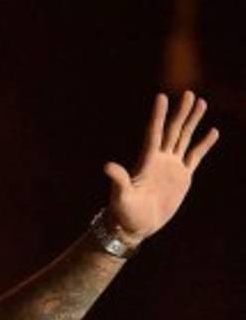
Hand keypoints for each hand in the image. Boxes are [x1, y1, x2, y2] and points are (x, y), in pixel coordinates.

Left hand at [103, 91, 217, 245]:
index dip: (158, 115)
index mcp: (147, 161)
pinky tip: (212, 131)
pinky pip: (195, 156)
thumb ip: (118, 180)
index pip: (154, 132)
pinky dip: (204, 144)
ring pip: (184, 138)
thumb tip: (107, 166)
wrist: (136, 226)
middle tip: (190, 93)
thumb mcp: (121, 195)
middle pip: (172, 130)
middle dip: (181, 112)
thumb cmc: (125, 212)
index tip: (162, 96)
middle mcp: (160, 160)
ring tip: (201, 103)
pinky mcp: (183, 177)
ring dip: (192, 122)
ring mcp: (172, 167)